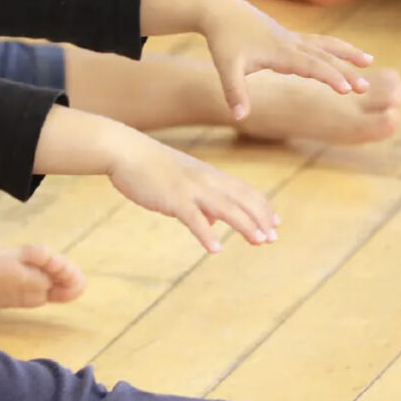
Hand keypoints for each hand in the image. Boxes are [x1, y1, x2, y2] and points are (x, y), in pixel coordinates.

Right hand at [105, 130, 274, 252]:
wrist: (125, 151)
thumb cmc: (149, 167)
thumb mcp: (181, 180)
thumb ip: (200, 201)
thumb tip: (213, 221)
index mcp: (208, 176)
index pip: (244, 191)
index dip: (262, 207)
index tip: (276, 223)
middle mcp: (206, 181)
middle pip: (242, 200)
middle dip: (260, 219)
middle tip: (273, 239)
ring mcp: (190, 189)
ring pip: (226, 208)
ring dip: (245, 225)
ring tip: (260, 241)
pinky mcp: (173, 199)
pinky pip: (193, 218)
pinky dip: (206, 234)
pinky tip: (215, 249)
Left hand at [199, 0, 371, 120]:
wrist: (218, 9)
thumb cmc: (223, 39)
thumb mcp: (226, 68)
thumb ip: (234, 92)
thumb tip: (239, 117)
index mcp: (280, 52)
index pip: (311, 66)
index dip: (329, 77)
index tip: (347, 90)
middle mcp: (290, 43)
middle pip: (325, 57)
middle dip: (346, 72)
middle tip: (365, 88)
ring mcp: (290, 37)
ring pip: (325, 45)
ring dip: (347, 53)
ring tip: (369, 60)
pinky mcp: (286, 35)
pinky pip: (316, 42)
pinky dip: (332, 47)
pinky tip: (339, 55)